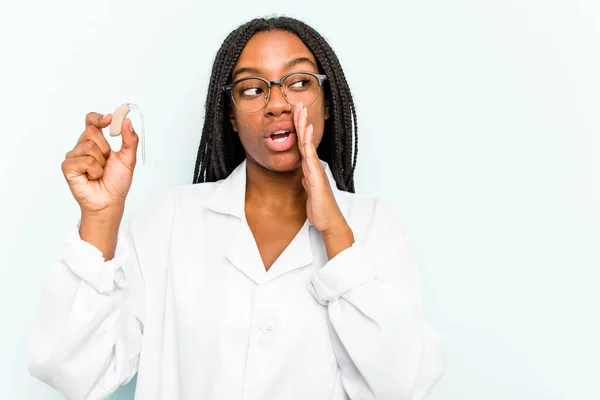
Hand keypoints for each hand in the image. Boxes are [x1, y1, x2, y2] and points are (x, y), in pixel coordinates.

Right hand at [61, 112, 138, 214]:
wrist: (110, 201)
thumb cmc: (117, 181)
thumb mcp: (128, 158)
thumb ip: (129, 139)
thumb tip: (127, 121)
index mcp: (96, 142)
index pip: (91, 121)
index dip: (98, 118)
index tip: (110, 119)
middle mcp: (82, 146)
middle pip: (91, 131)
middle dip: (105, 147)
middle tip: (106, 162)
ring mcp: (74, 156)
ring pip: (89, 146)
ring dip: (100, 162)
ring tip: (99, 172)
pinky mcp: (68, 167)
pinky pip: (84, 160)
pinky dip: (94, 170)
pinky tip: (92, 177)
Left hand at [293, 102, 348, 237]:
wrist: (329, 222)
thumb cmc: (320, 209)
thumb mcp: (309, 194)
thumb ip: (307, 183)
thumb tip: (303, 177)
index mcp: (311, 169)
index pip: (303, 145)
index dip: (300, 130)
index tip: (297, 115)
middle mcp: (314, 166)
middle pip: (305, 139)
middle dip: (301, 121)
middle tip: (299, 104)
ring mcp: (315, 170)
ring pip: (307, 143)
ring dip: (303, 126)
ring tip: (301, 110)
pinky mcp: (316, 176)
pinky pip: (310, 156)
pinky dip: (308, 141)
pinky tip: (306, 130)